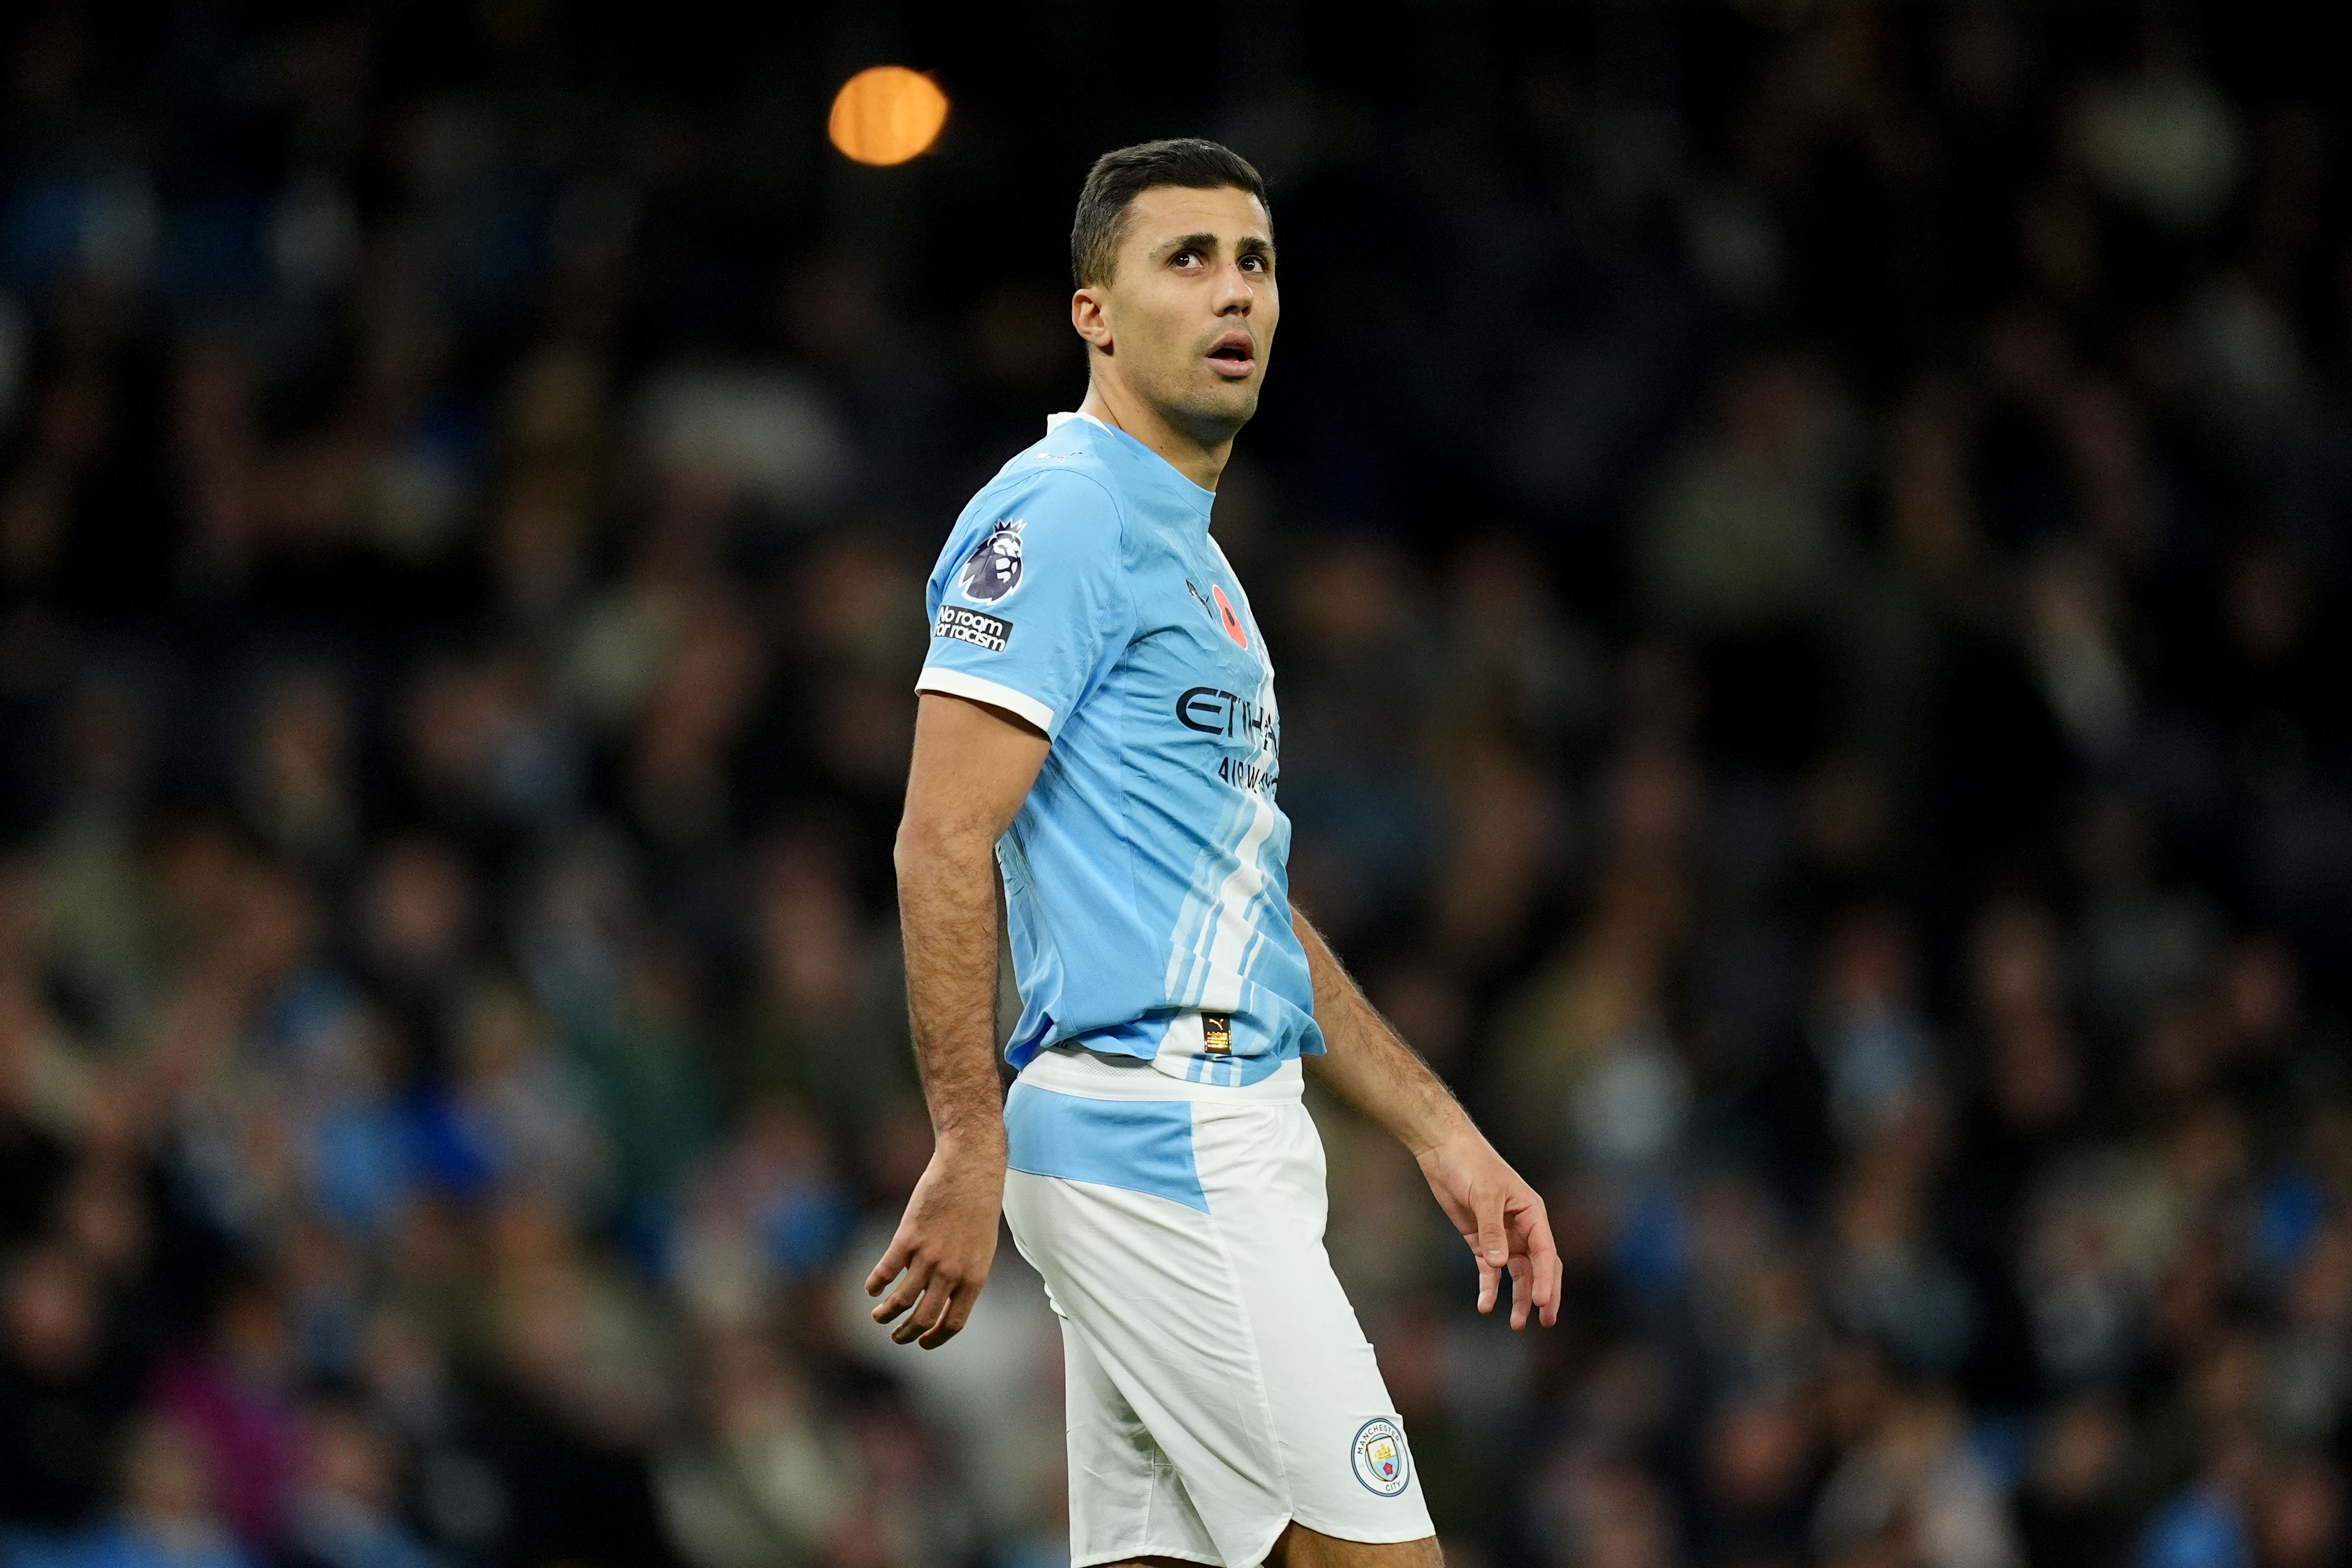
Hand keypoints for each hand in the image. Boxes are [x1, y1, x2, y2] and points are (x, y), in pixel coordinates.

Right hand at [864, 1140, 1005, 1347]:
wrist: (970, 1168)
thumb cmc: (979, 1205)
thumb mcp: (981, 1246)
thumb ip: (964, 1273)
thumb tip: (942, 1295)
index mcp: (974, 1277)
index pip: (953, 1323)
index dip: (934, 1338)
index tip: (921, 1343)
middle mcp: (951, 1271)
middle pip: (924, 1317)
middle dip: (906, 1333)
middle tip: (896, 1336)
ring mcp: (928, 1255)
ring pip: (901, 1299)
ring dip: (886, 1314)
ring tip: (878, 1315)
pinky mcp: (908, 1237)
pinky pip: (886, 1270)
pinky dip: (875, 1284)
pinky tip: (871, 1288)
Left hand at [1415, 1130, 1560, 1329]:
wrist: (1444, 1151)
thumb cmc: (1471, 1164)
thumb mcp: (1484, 1196)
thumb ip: (1492, 1231)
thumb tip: (1499, 1264)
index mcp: (1532, 1213)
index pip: (1545, 1252)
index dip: (1546, 1279)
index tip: (1544, 1303)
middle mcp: (1522, 1227)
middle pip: (1538, 1267)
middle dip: (1543, 1294)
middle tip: (1545, 1321)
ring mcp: (1501, 1235)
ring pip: (1517, 1273)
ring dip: (1519, 1297)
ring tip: (1517, 1323)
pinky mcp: (1480, 1240)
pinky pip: (1490, 1270)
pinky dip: (1489, 1287)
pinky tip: (1485, 1305)